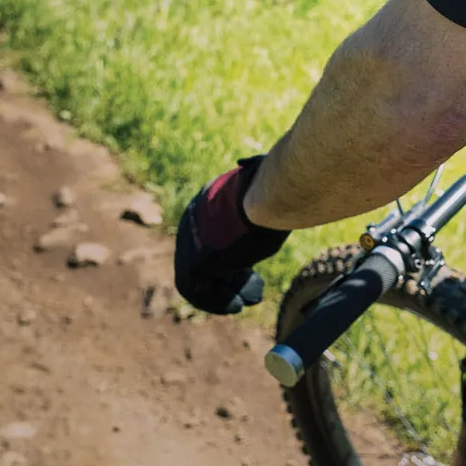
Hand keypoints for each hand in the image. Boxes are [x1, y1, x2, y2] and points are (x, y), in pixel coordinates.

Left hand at [174, 156, 290, 314]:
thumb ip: (254, 180)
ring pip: (201, 279)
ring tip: (247, 300)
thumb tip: (247, 163)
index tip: (251, 268)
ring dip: (225, 292)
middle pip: (206, 259)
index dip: (232, 255)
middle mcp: (192, 223)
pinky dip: (218, 301)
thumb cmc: (275, 188)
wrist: (270, 198)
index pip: (212, 236)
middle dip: (229, 277)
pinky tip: (239, 303)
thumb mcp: (262, 183)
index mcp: (205, 201)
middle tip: (252, 288)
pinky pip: (199, 292)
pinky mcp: (193, 265)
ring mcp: (190, 244)